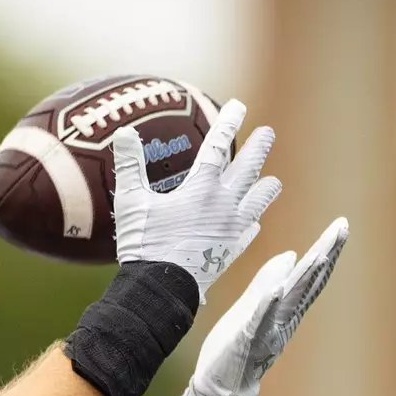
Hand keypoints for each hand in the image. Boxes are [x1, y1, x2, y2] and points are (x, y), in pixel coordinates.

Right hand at [111, 99, 282, 300]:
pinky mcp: (231, 252)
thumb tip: (123, 133)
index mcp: (201, 189)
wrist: (161, 289)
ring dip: (266, 187)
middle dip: (259, 147)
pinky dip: (252, 223)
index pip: (218, 146)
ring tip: (272, 180)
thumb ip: (130, 166)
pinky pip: (249, 232)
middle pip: (249, 169)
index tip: (239, 106)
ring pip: (259, 201)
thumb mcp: (131, 203)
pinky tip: (253, 223)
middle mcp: (224, 205)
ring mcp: (231, 229)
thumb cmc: (144, 245)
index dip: (229, 122)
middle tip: (268, 133)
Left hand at [151, 218, 348, 395]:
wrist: (217, 390)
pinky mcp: (246, 343)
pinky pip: (260, 323)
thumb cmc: (234, 350)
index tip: (340, 226)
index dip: (325, 251)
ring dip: (305, 277)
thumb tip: (291, 254)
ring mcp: (267, 332)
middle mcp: (282, 321)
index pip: (308, 277)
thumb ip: (269, 282)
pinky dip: (269, 307)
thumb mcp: (251, 308)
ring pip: (290, 301)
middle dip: (325, 255)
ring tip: (320, 252)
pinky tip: (277, 290)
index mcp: (283, 311)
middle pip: (308, 284)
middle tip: (341, 229)